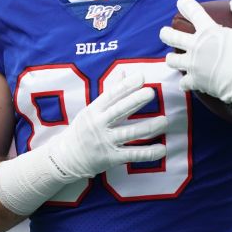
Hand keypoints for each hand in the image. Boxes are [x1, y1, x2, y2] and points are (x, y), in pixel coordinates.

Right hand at [44, 71, 168, 178]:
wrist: (67, 157)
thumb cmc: (83, 129)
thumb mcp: (91, 109)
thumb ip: (110, 92)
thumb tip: (124, 73)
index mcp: (94, 110)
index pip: (111, 95)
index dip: (126, 86)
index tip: (141, 77)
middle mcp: (99, 125)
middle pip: (119, 111)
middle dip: (135, 101)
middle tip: (151, 92)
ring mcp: (106, 142)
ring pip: (130, 133)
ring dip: (149, 127)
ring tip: (164, 121)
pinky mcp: (112, 158)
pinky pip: (133, 154)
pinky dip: (149, 153)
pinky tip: (162, 149)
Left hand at [159, 0, 231, 111]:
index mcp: (208, 32)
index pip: (193, 12)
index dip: (185, 5)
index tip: (180, 3)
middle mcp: (196, 47)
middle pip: (171, 36)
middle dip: (165, 33)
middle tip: (164, 32)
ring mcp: (193, 65)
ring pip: (171, 60)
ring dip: (172, 58)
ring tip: (174, 58)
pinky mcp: (195, 81)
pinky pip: (183, 82)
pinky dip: (185, 82)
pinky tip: (187, 81)